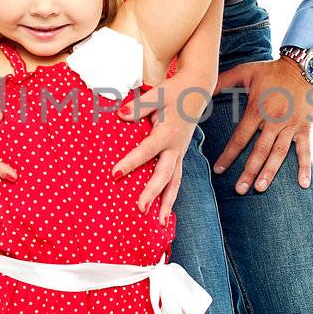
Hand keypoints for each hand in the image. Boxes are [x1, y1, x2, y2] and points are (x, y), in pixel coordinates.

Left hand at [111, 69, 208, 221]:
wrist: (197, 90)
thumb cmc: (175, 91)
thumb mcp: (157, 94)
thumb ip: (138, 106)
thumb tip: (120, 116)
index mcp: (168, 132)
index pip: (147, 151)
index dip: (131, 163)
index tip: (114, 174)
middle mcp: (176, 147)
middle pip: (165, 175)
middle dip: (153, 193)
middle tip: (140, 209)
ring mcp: (179, 153)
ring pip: (174, 183)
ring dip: (167, 204)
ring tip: (159, 224)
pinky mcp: (179, 156)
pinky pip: (176, 179)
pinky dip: (170, 196)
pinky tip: (163, 212)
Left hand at [211, 57, 312, 190]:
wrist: (304, 65)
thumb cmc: (271, 69)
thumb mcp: (245, 72)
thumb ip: (224, 82)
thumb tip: (202, 89)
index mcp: (258, 109)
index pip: (240, 137)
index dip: (229, 155)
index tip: (219, 170)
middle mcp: (274, 120)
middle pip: (259, 150)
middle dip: (249, 171)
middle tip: (240, 189)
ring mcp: (291, 126)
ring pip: (279, 153)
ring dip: (270, 172)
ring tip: (260, 188)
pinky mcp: (305, 128)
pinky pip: (305, 150)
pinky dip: (305, 167)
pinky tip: (303, 184)